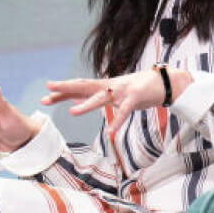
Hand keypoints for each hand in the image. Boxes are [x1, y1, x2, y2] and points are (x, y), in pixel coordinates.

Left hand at [43, 67, 188, 130]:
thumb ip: (95, 96)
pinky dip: (118, 120)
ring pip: (101, 97)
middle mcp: (110, 86)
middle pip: (84, 86)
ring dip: (87, 105)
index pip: (79, 86)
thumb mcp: (115, 92)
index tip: (46, 92)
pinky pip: (125, 110)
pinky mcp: (136, 97)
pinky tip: (111, 131)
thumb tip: (74, 101)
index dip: (63, 89)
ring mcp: (122, 91)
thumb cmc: (140, 87)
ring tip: (72, 113)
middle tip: (48, 90)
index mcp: (105, 85)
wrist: (167, 82)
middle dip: (66, 89)